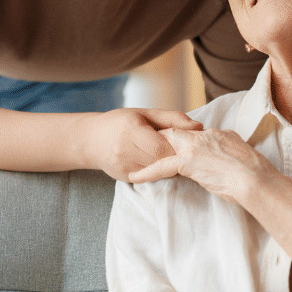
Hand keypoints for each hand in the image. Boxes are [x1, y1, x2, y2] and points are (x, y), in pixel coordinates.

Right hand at [85, 108, 203, 181]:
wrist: (91, 140)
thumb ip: (173, 119)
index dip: (177, 148)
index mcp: (131, 130)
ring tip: (172, 156)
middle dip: (175, 158)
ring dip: (168, 166)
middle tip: (185, 152)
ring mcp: (123, 167)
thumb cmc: (122, 122)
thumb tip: (199, 127)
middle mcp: (124, 150)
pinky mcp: (125, 178)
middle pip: (161, 162)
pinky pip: (150, 178)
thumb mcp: (146, 113)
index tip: (186, 144)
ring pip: (157, 172)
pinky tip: (160, 164)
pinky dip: (159, 172)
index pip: (161, 148)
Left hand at [127, 126, 280, 202]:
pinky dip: (146, 172)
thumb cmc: (253, 172)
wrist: (254, 180)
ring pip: (163, 145)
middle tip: (140, 147)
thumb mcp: (238, 151)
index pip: (188, 132)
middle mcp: (201, 136)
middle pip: (171, 133)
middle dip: (155, 139)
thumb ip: (224, 146)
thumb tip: (221, 148)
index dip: (175, 137)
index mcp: (213, 133)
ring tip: (132, 160)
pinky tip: (134, 176)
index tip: (164, 143)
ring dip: (147, 153)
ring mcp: (193, 147)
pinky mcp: (188, 162)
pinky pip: (161, 166)